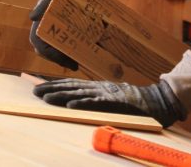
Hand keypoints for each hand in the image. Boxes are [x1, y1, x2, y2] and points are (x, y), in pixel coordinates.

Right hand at [28, 0, 98, 69]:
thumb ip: (44, 3)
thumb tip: (32, 17)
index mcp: (38, 23)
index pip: (40, 46)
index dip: (51, 56)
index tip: (67, 61)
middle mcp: (45, 29)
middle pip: (48, 52)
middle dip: (61, 59)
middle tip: (76, 64)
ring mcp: (55, 29)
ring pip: (57, 49)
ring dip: (67, 56)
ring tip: (83, 60)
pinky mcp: (65, 28)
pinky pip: (66, 42)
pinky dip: (74, 48)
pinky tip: (85, 50)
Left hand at [33, 78, 184, 127]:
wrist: (156, 101)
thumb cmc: (134, 102)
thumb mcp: (111, 98)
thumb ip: (97, 98)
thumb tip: (79, 100)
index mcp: (97, 87)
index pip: (72, 85)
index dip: (55, 85)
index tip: (39, 87)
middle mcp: (98, 88)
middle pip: (70, 88)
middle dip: (51, 89)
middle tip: (34, 91)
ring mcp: (106, 94)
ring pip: (78, 94)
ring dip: (60, 95)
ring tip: (44, 98)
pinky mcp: (114, 103)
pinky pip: (96, 103)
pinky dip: (82, 104)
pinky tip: (70, 105)